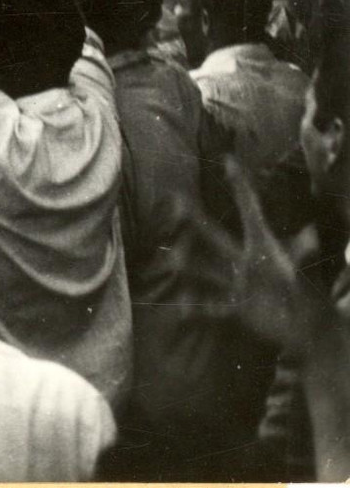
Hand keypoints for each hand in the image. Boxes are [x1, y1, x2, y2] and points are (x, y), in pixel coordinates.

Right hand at [172, 155, 325, 356]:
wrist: (305, 328)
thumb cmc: (303, 293)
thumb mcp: (299, 269)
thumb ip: (301, 252)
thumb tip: (314, 234)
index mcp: (262, 245)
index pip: (249, 210)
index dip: (240, 186)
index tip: (228, 160)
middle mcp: (245, 260)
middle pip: (217, 237)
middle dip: (196, 222)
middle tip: (178, 202)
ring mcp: (239, 283)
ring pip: (210, 271)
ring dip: (191, 266)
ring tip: (173, 258)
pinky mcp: (237, 308)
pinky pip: (213, 308)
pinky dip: (197, 310)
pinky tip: (180, 309)